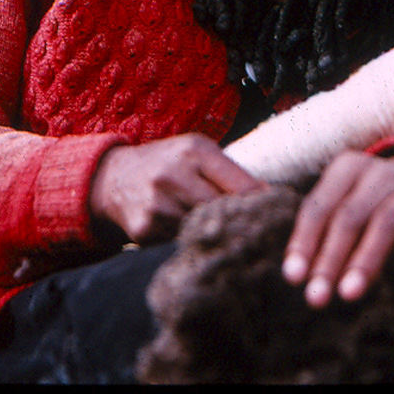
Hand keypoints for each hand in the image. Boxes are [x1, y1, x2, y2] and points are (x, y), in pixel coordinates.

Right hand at [89, 134, 263, 243]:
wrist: (115, 176)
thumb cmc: (169, 162)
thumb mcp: (197, 153)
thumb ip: (229, 171)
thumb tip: (269, 197)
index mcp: (194, 150)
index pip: (241, 184)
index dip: (262, 205)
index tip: (278, 218)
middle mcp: (174, 174)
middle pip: (224, 211)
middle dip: (241, 223)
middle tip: (258, 236)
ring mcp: (157, 203)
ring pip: (203, 230)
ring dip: (215, 235)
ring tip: (221, 234)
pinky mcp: (144, 229)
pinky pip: (179, 243)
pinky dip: (188, 242)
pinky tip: (188, 236)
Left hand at [281, 150, 393, 307]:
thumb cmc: (366, 199)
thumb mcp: (341, 202)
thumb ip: (320, 233)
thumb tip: (298, 274)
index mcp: (347, 167)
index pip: (319, 207)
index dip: (305, 242)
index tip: (294, 277)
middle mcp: (379, 172)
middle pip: (350, 216)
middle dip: (331, 258)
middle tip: (317, 296)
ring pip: (387, 223)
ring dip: (366, 259)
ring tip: (348, 293)